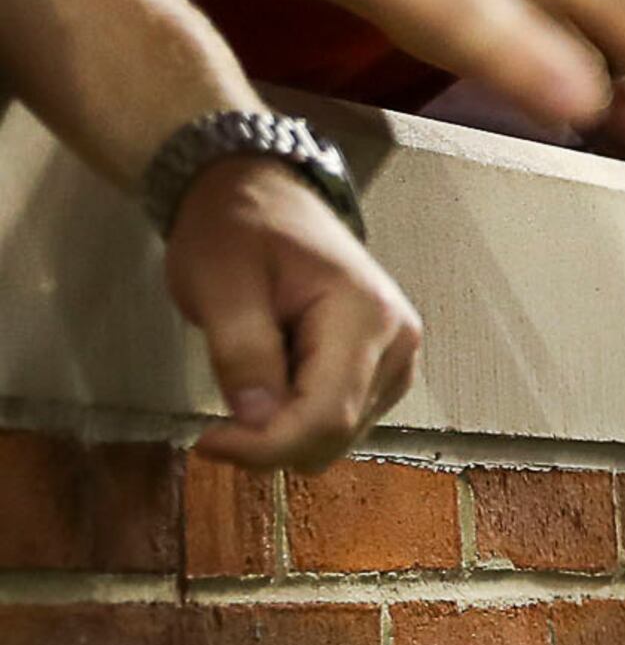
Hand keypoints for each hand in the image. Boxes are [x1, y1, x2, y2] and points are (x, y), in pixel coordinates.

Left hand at [164, 160, 422, 467]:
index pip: (326, 417)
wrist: (266, 198)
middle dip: (270, 442)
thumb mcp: (222, 284)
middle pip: (336, 435)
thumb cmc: (241, 230)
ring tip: (247, 384)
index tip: (207, 442)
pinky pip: (340, 422)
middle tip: (216, 422)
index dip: (264, 445)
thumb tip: (256, 419)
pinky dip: (298, 420)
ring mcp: (398, 359)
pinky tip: (273, 383)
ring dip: (283, 431)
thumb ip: (242, 351)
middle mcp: (398, 344)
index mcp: (367, 316)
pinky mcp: (385, 370)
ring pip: (339, 437)